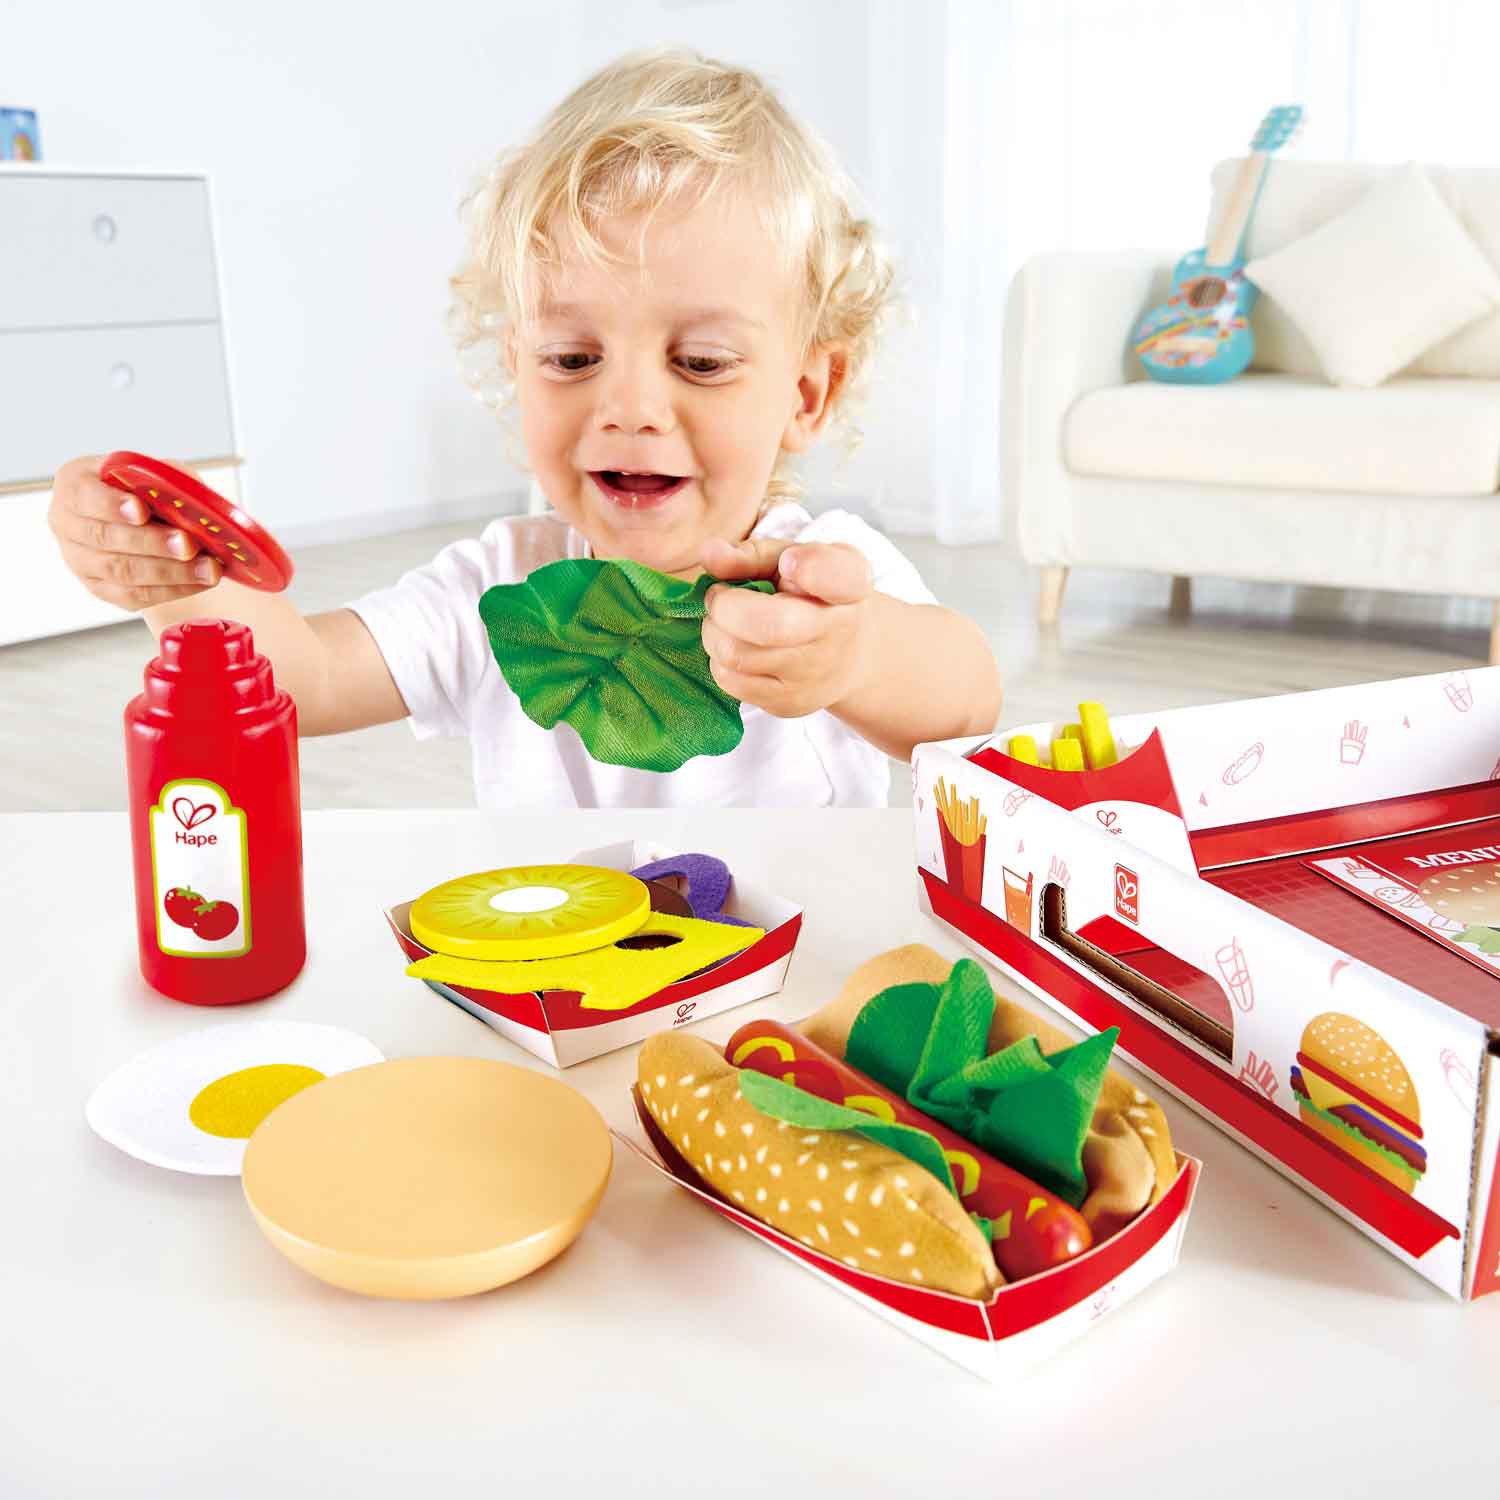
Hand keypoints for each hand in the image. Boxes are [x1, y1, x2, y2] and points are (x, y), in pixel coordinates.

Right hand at [47, 455, 220, 610]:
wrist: (145, 523)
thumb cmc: (145, 491)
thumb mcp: (155, 473)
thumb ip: (167, 479)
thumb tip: (189, 500)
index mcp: (73, 485)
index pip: (84, 495)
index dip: (113, 505)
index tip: (143, 511)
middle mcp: (67, 523)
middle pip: (104, 538)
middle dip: (152, 543)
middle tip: (188, 544)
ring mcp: (80, 561)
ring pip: (121, 572)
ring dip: (170, 572)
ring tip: (208, 568)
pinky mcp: (101, 589)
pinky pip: (134, 596)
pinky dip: (172, 590)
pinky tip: (199, 581)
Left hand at [699, 536, 874, 717]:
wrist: (847, 653)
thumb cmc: (810, 595)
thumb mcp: (791, 560)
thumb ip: (751, 554)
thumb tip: (709, 553)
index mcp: (846, 584)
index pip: (838, 575)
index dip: (811, 567)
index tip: (790, 562)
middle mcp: (836, 633)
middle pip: (766, 626)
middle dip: (723, 607)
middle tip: (721, 597)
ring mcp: (813, 675)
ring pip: (735, 656)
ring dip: (715, 633)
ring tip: (728, 623)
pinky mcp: (788, 703)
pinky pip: (731, 681)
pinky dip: (720, 660)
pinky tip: (737, 647)